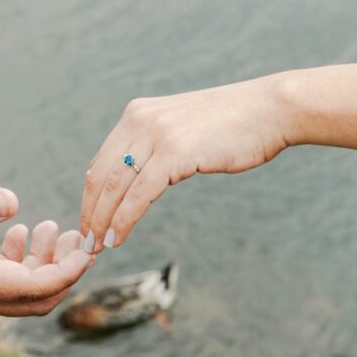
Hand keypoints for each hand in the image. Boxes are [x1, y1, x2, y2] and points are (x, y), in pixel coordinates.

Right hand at [0, 183, 93, 315]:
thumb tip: (14, 201)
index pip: (33, 289)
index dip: (68, 272)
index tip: (88, 246)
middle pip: (33, 300)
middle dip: (64, 272)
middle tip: (80, 238)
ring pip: (17, 291)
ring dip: (43, 264)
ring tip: (54, 227)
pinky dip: (18, 260)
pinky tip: (20, 230)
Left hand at [80, 78, 291, 252]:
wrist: (270, 110)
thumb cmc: (234, 125)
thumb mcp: (182, 129)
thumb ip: (155, 146)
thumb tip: (136, 174)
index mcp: (138, 113)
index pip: (101, 162)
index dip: (91, 197)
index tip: (89, 223)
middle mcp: (140, 120)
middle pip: (100, 176)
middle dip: (90, 213)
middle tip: (86, 242)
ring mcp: (155, 134)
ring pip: (114, 187)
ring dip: (102, 222)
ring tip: (98, 246)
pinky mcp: (173, 152)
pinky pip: (138, 195)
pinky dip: (123, 221)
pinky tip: (118, 238)